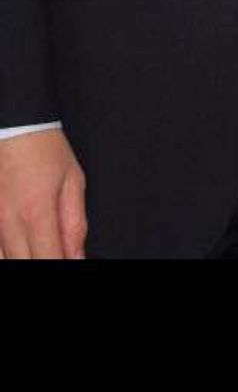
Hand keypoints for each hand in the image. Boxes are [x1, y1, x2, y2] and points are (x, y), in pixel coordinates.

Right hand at [0, 128, 86, 258]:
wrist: (15, 124)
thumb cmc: (43, 148)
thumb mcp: (72, 182)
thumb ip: (75, 225)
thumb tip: (77, 257)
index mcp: (37, 214)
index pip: (49, 261)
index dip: (61, 267)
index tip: (68, 262)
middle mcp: (9, 223)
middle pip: (25, 266)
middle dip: (43, 261)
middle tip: (54, 251)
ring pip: (5, 261)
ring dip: (24, 257)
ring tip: (38, 246)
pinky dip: (7, 252)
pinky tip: (20, 244)